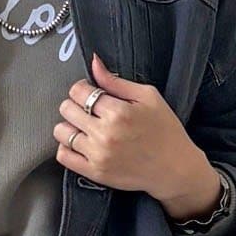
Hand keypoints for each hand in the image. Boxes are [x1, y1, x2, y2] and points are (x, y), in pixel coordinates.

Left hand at [55, 52, 222, 221]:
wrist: (174, 168)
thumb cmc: (165, 131)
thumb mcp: (148, 97)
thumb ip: (117, 81)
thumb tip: (94, 63)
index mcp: (118, 112)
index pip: (79, 91)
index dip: (82, 88)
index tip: (90, 92)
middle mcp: (104, 134)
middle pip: (67, 109)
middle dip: (74, 105)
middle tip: (88, 109)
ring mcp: (97, 155)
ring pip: (61, 132)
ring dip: (69, 125)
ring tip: (83, 127)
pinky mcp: (94, 172)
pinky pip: (63, 156)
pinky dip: (66, 147)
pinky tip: (79, 143)